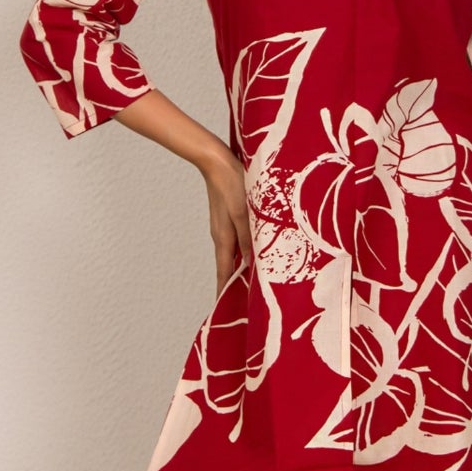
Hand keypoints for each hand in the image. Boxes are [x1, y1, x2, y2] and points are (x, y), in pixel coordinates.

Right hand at [200, 147, 252, 290]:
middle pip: (228, 267)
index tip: (224, 309)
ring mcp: (225, 227)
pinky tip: (254, 253)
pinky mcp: (229, 218)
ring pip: (234, 254)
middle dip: (233, 285)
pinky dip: (245, 252)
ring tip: (251, 283)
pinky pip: (237, 241)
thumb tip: (252, 262)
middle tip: (242, 302)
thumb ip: (249, 237)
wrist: (217, 161)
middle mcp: (222, 236)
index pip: (224, 272)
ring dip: (240, 268)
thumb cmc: (232, 185)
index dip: (225, 291)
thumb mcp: (245, 213)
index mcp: (224, 238)